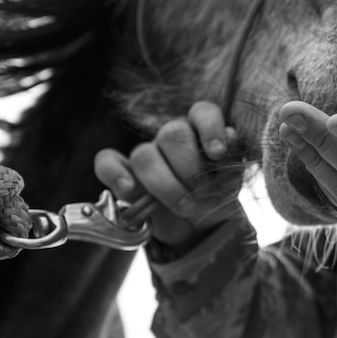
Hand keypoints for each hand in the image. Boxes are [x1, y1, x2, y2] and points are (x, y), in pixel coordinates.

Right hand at [95, 101, 243, 251]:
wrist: (200, 225)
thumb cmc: (216, 195)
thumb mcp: (230, 180)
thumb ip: (230, 159)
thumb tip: (229, 137)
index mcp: (202, 130)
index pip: (203, 111)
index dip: (210, 128)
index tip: (217, 153)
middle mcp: (173, 135)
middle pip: (172, 134)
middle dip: (189, 168)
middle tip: (203, 192)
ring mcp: (147, 153)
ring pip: (144, 154)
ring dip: (165, 185)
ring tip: (185, 206)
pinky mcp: (124, 173)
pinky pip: (106, 162)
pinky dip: (115, 175)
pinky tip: (130, 191)